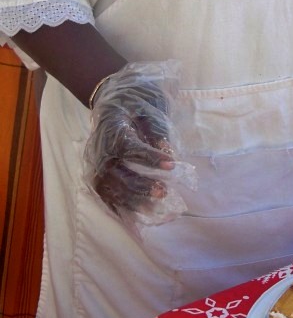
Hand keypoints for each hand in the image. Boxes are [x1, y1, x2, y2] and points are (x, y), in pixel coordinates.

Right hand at [84, 62, 178, 215]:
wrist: (108, 99)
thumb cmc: (131, 101)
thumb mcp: (146, 106)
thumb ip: (156, 129)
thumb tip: (168, 152)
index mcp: (112, 129)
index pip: (130, 147)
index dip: (151, 158)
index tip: (172, 164)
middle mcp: (100, 149)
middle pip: (118, 173)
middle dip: (141, 186)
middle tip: (164, 192)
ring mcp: (96, 164)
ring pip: (111, 188)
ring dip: (133, 201)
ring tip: (155, 209)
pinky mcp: (96, 173)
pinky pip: (105, 195)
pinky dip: (119, 208)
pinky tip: (136, 217)